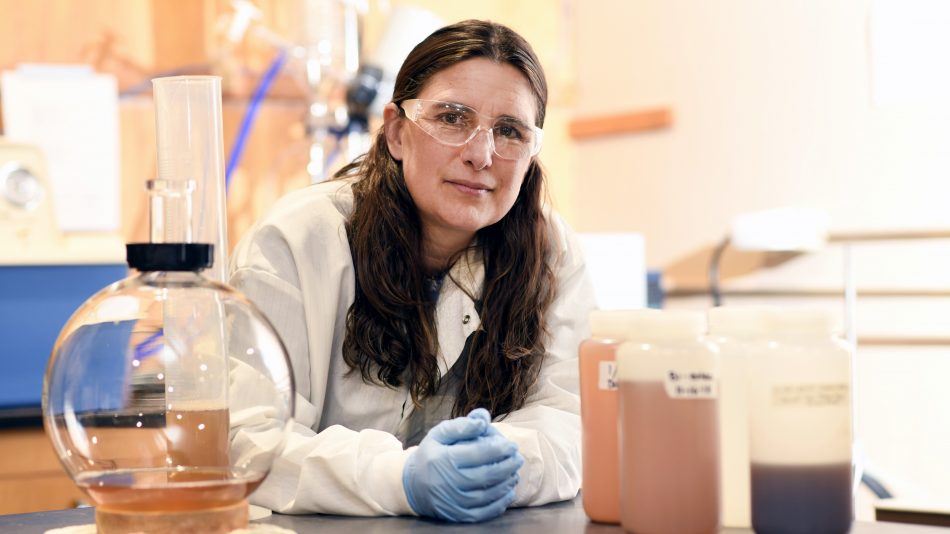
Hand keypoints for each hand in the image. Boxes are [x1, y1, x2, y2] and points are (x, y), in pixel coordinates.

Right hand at [402, 408, 523, 521]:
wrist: (412, 486)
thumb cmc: (431, 455)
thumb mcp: (439, 434)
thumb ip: (462, 425)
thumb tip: (483, 420)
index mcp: (444, 459)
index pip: (478, 453)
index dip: (500, 449)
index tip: (512, 445)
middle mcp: (448, 482)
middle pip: (486, 475)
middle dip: (507, 466)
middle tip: (518, 458)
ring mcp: (453, 501)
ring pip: (487, 494)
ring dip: (506, 483)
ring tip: (515, 473)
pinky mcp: (457, 515)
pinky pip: (483, 512)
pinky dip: (499, 503)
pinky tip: (508, 492)